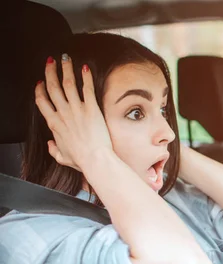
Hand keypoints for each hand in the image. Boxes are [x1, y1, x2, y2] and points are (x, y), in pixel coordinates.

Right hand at [34, 54, 112, 171]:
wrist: (95, 159)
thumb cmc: (81, 160)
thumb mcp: (62, 157)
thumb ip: (54, 149)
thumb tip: (50, 144)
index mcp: (54, 124)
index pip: (42, 101)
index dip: (40, 90)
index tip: (41, 82)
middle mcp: (63, 113)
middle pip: (53, 87)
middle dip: (50, 71)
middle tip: (50, 61)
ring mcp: (77, 110)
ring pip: (68, 84)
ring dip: (66, 68)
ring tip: (66, 58)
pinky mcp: (92, 109)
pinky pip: (87, 89)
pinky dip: (85, 77)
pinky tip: (85, 68)